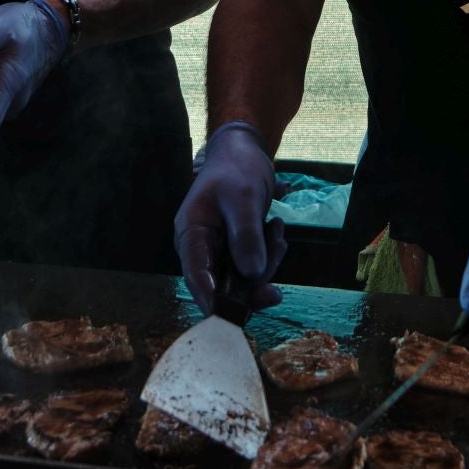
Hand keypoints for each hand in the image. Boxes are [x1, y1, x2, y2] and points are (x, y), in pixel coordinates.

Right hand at [173, 122, 288, 314]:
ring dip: (267, 263)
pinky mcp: (236, 252)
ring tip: (276, 229)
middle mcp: (201, 249)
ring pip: (243, 280)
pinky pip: (255, 269)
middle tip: (277, 260)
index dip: (211, 298)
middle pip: (223, 286)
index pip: (195, 274)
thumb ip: (246, 234)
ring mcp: (219, 252)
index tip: (229, 315)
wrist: (245, 152)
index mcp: (191, 234)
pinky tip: (276, 230)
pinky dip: (270, 255)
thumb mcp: (243, 197)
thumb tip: (251, 274)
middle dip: (254, 280)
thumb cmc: (237, 168)